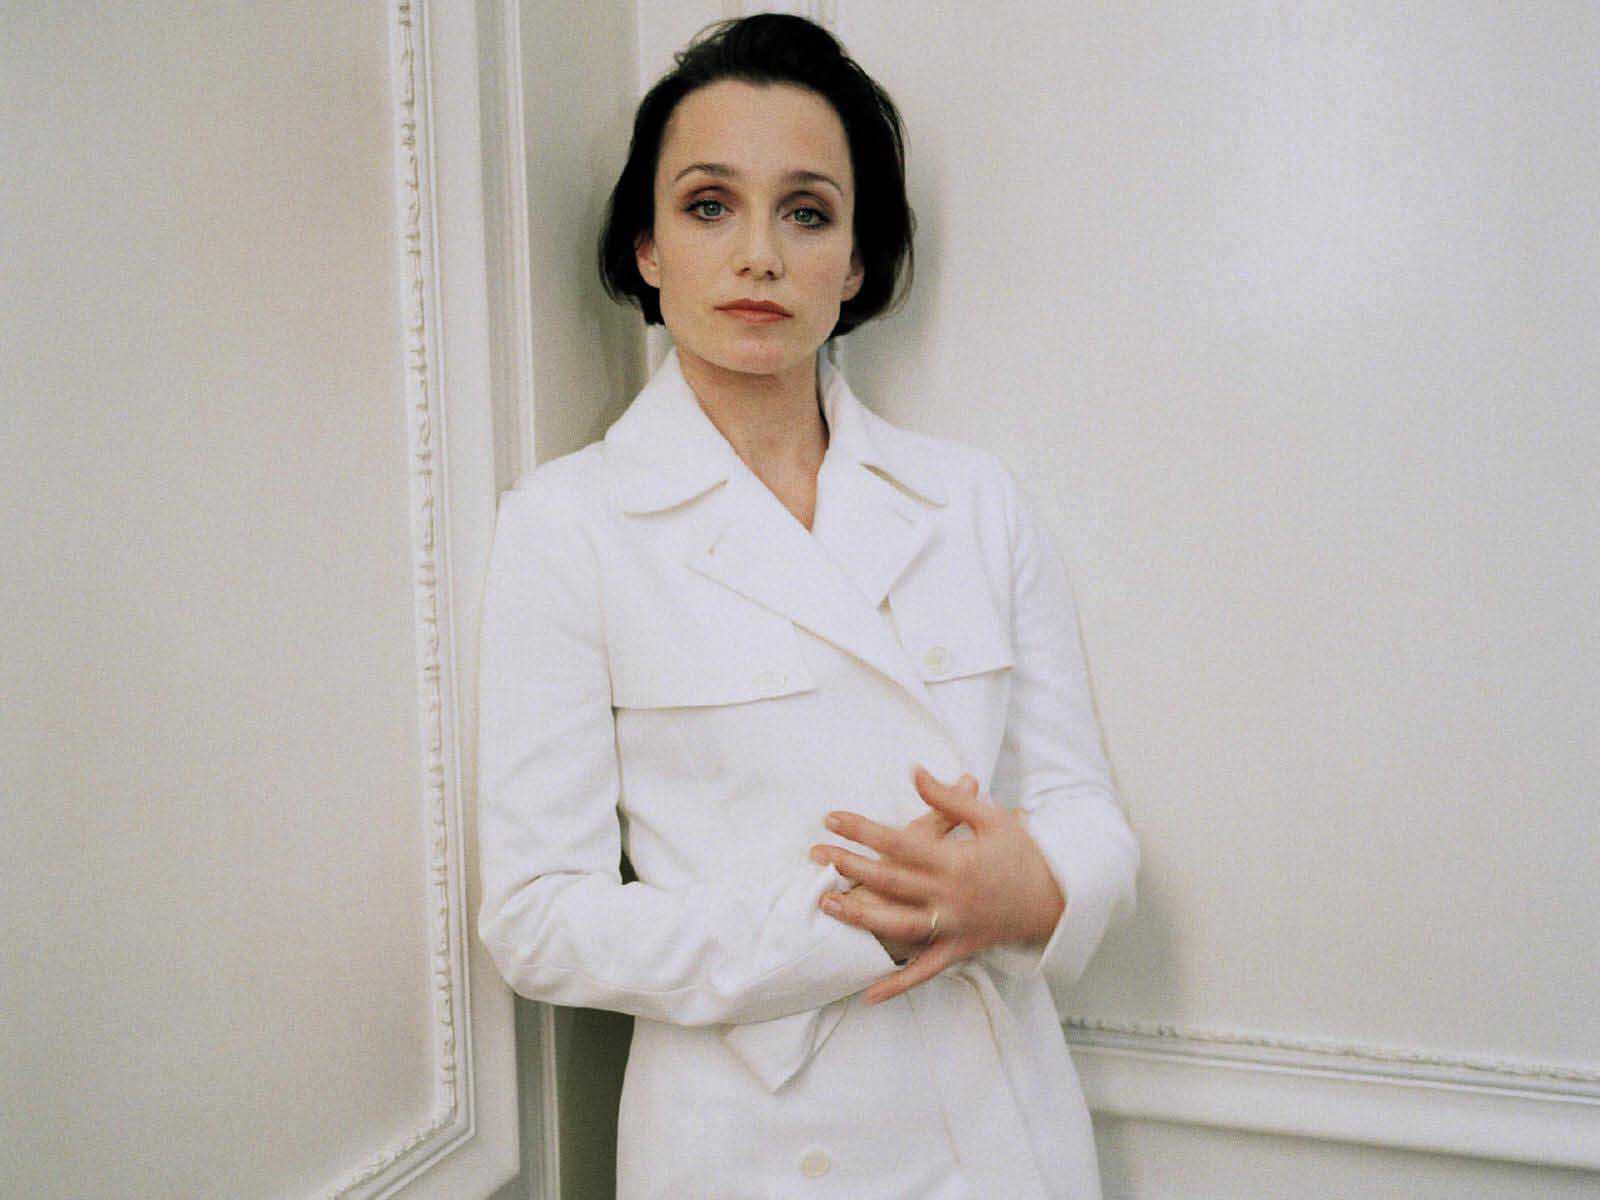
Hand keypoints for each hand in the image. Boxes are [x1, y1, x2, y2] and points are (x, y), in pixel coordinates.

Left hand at [810, 766, 1066, 1005]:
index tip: (831, 818)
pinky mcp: (958, 949)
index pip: (899, 841)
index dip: (862, 829)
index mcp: (956, 860)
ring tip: (826, 905)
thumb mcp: (991, 819)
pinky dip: (897, 983)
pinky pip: (923, 970)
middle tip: (816, 854)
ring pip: (898, 924)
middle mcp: (950, 895)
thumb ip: (948, 799)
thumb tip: (913, 772)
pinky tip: (868, 994)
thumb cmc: (1024, 854)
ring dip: (860, 916)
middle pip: (890, 879)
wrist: (1058, 900)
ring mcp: (953, 926)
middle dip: (849, 866)